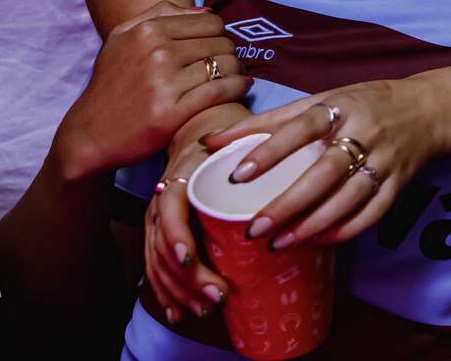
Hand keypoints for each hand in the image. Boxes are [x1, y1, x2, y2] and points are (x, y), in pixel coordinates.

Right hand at [54, 2, 249, 182]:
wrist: (89, 134)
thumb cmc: (111, 84)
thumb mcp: (121, 38)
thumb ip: (159, 14)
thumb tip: (205, 10)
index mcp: (147, 31)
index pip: (210, 22)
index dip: (220, 34)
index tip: (218, 47)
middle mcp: (156, 53)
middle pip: (221, 43)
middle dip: (230, 53)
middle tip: (229, 65)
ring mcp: (163, 83)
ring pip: (225, 65)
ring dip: (237, 71)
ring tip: (235, 77)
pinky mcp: (170, 112)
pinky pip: (220, 91)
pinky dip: (237, 87)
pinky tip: (240, 88)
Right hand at [144, 129, 240, 323]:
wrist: (197, 138)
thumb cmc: (225, 143)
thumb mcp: (238, 142)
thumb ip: (255, 154)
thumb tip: (294, 172)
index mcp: (178, 180)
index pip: (169, 213)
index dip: (177, 237)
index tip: (192, 258)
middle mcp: (161, 204)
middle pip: (164, 248)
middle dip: (187, 278)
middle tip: (217, 296)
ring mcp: (157, 223)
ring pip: (158, 264)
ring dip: (179, 291)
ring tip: (205, 309)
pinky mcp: (160, 237)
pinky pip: (156, 268)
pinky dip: (167, 293)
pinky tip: (178, 313)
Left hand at [200, 65, 450, 250]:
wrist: (428, 110)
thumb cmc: (363, 104)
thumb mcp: (320, 100)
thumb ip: (267, 122)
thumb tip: (210, 141)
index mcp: (341, 106)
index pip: (302, 127)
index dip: (270, 150)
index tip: (237, 175)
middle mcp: (365, 132)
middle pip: (325, 172)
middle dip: (288, 204)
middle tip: (254, 229)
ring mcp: (385, 160)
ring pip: (348, 199)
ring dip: (312, 225)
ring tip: (278, 244)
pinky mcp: (399, 183)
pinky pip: (372, 213)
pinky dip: (345, 231)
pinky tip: (317, 242)